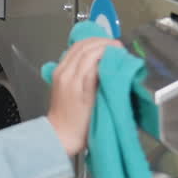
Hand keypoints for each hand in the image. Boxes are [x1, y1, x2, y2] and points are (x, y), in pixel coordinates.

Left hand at [46, 37, 122, 156]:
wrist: (61, 134)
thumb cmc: (80, 125)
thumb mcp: (94, 104)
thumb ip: (96, 80)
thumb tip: (105, 61)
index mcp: (73, 80)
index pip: (90, 53)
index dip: (106, 48)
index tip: (119, 49)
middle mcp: (64, 72)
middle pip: (82, 47)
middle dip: (101, 42)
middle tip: (116, 45)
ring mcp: (59, 72)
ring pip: (75, 48)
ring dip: (92, 43)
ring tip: (107, 46)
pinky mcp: (58, 74)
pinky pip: (71, 53)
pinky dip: (84, 48)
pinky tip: (94, 51)